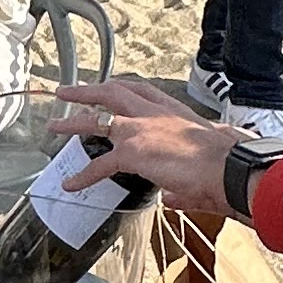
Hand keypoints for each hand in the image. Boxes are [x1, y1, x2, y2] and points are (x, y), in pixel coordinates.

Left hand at [64, 82, 242, 221]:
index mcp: (174, 110)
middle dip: (88, 92)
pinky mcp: (132, 151)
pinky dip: (83, 176)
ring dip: (73, 121)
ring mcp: (140, 129)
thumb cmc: (226, 163)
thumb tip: (172, 197)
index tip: (109, 85)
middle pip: (113, 93)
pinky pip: (99, 165)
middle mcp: (154, 113)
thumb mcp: (205, 159)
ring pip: (97, 120)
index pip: (142, 90)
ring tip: (54, 125)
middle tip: (68, 92)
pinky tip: (71, 184)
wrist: (227, 167)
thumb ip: (183, 177)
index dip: (122, 87)